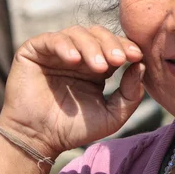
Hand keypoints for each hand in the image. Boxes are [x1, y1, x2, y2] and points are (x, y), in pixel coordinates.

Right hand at [0, 25, 144, 158]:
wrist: (38, 140)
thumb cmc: (74, 129)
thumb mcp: (112, 114)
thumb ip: (131, 93)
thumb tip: (141, 65)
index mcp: (97, 65)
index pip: (115, 45)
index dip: (126, 46)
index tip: (137, 56)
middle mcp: (78, 54)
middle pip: (98, 34)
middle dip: (111, 45)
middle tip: (119, 60)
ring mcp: (56, 51)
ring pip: (77, 33)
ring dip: (91, 46)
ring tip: (99, 66)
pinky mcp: (34, 51)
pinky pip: (51, 39)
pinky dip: (64, 45)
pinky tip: (74, 60)